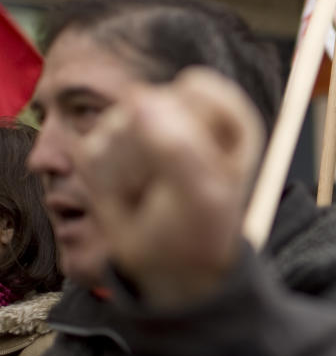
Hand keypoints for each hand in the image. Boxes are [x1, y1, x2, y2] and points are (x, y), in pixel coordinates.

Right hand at [76, 68, 264, 308]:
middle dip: (156, 155)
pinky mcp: (103, 145)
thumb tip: (140, 97)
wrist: (171, 265)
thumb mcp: (204, 195)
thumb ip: (178, 146)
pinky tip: (128, 198)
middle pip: (151, 103)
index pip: (197, 90)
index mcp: (224, 117)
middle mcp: (182, 113)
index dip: (191, 129)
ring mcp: (138, 125)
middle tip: (175, 189)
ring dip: (131, 175)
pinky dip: (107, 187)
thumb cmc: (200, 228)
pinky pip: (91, 154)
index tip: (200, 166)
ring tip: (152, 196)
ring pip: (115, 127)